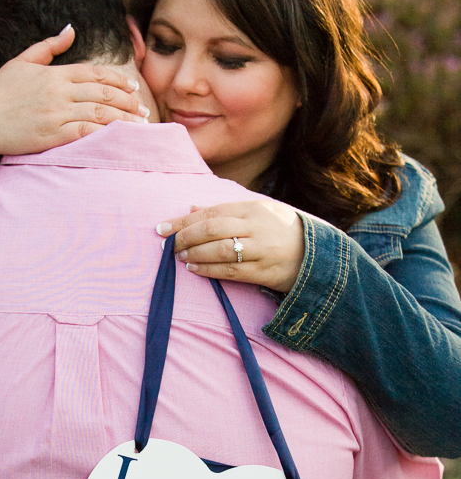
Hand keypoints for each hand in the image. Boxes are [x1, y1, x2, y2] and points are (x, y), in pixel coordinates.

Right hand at [0, 25, 148, 170]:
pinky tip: (120, 137)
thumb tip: (70, 29)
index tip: (134, 87)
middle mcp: (59, 91)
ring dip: (124, 119)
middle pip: (104, 93)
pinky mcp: (52, 134)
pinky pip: (86, 132)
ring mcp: (57, 113)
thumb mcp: (22, 61)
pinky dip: (106, 133)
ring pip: (100, 113)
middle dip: (128, 101)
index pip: (96, 73)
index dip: (119, 80)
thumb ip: (49, 46)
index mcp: (55, 73)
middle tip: (144, 110)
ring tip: (140, 125)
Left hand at [157, 199, 305, 293]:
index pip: (210, 212)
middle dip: (185, 237)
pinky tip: (194, 269)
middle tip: (167, 245)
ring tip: (180, 257)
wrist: (317, 254)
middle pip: (212, 229)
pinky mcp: (264, 271)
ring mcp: (261, 249)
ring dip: (195, 254)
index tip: (162, 227)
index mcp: (252, 208)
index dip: (183, 220)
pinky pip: (231, 271)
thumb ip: (224, 211)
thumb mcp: (258, 212)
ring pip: (220, 250)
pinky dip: (209, 270)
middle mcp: (256, 227)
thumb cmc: (280, 230)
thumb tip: (191, 207)